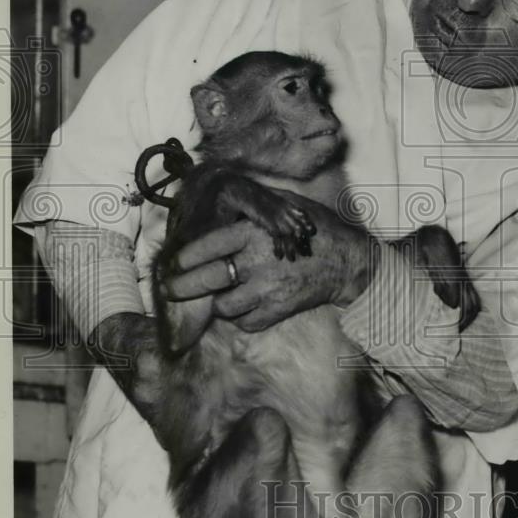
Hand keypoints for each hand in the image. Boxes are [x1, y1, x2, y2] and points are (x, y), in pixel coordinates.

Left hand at [162, 194, 375, 331]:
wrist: (347, 263)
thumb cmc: (316, 231)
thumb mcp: (287, 205)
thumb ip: (257, 204)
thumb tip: (226, 195)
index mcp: (254, 233)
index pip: (207, 247)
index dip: (185, 258)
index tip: (175, 263)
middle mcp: (257, 262)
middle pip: (207, 280)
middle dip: (182, 288)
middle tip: (170, 290)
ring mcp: (267, 290)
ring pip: (223, 306)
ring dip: (216, 303)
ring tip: (216, 295)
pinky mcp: (277, 311)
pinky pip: (244, 322)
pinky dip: (239, 317)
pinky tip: (243, 306)